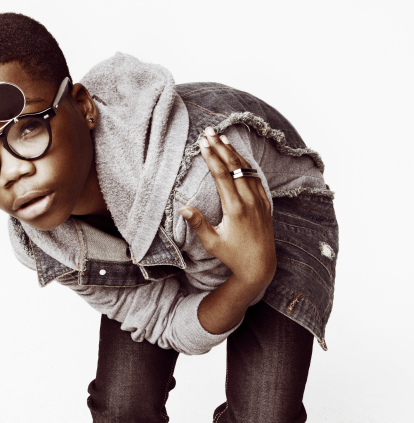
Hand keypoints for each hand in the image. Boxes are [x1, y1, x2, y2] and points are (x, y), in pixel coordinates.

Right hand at [179, 127, 275, 290]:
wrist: (260, 265)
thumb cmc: (233, 255)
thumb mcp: (212, 242)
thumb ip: (198, 223)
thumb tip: (183, 207)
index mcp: (235, 208)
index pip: (222, 175)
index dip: (211, 157)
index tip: (202, 143)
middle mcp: (250, 201)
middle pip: (234, 166)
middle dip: (220, 147)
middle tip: (209, 131)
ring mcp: (260, 201)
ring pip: (247, 169)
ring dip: (233, 152)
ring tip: (223, 138)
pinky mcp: (265, 203)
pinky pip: (255, 178)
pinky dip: (246, 164)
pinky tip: (240, 158)